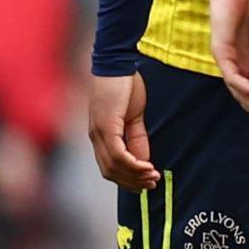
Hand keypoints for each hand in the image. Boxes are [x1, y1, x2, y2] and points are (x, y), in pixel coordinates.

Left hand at [86, 71, 156, 190]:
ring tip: (152, 177)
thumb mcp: (133, 116)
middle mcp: (95, 137)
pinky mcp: (106, 126)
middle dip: (132, 182)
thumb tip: (144, 161)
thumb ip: (137, 138)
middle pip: (110, 172)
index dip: (127, 179)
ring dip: (135, 176)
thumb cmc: (124, 86)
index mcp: (100, 135)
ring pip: (114, 166)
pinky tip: (147, 167)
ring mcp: (98, 132)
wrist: (117, 63)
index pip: (109, 167)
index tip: (146, 183)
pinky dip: (133, 164)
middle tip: (151, 185)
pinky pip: (119, 154)